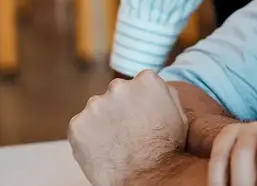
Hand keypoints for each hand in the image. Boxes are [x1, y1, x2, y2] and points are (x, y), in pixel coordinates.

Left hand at [68, 69, 188, 185]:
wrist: (148, 175)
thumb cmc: (167, 149)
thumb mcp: (179, 113)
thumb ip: (163, 93)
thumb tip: (150, 87)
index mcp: (146, 80)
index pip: (138, 84)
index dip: (139, 103)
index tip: (141, 118)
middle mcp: (119, 86)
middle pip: (115, 94)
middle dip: (119, 109)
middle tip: (127, 133)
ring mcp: (95, 105)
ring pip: (96, 110)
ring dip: (102, 122)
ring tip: (115, 144)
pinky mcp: (77, 125)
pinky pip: (80, 128)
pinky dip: (87, 138)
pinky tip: (102, 151)